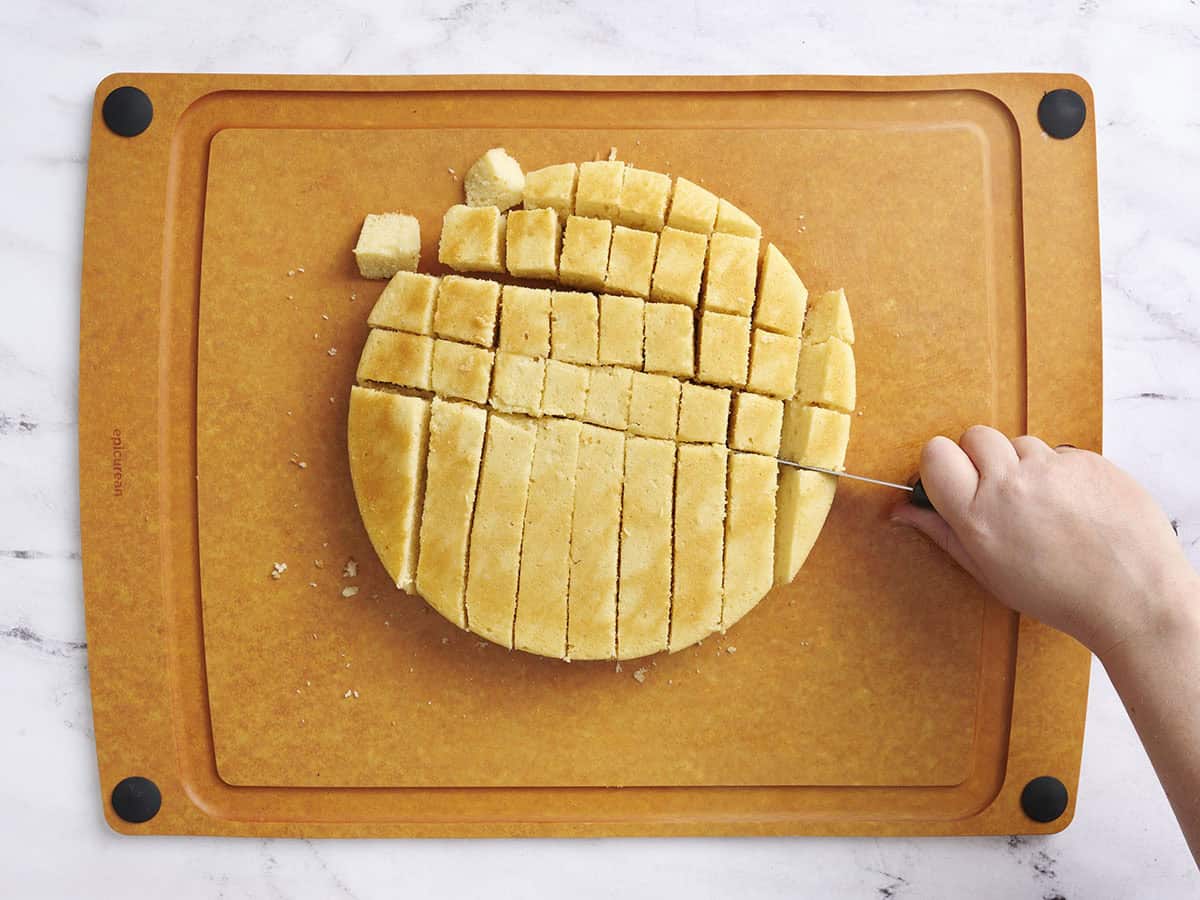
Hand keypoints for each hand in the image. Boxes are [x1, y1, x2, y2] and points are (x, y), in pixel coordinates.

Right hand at [891, 426, 1198, 656]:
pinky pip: (1060, 452)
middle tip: (1000, 493)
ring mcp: (1053, 467)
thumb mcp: (987, 571)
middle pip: (976, 436)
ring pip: (1021, 443)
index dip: (942, 464)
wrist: (1134, 596)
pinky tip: (1075, 506)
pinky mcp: (1089, 459)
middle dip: (981, 458)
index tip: (953, 480)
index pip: (935, 453)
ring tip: (1046, 506)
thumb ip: (941, 532)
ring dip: (1025, 466)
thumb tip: (900, 511)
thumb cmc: (1059, 594)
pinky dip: (1062, 473)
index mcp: (978, 514)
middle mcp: (1012, 483)